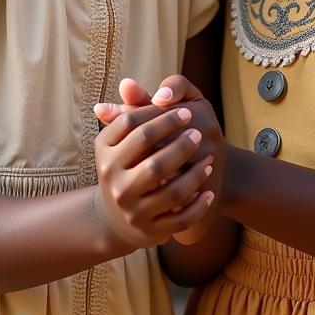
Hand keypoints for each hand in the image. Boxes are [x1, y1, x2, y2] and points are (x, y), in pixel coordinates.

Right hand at [106, 76, 225, 244]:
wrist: (117, 216)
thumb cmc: (126, 164)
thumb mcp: (123, 139)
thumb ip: (132, 109)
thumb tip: (128, 83)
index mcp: (105, 153)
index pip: (134, 127)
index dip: (162, 117)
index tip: (186, 111)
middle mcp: (114, 182)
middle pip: (154, 162)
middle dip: (182, 146)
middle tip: (200, 133)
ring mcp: (131, 209)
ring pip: (171, 191)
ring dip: (195, 175)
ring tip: (208, 160)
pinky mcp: (149, 231)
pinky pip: (180, 219)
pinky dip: (197, 206)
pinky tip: (209, 191)